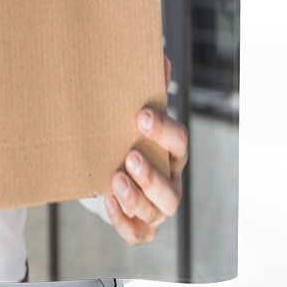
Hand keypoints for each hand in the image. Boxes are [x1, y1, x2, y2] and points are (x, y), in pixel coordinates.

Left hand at [104, 55, 188, 244]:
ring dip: (137, 197)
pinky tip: (107, 202)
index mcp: (172, 151)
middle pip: (172, 188)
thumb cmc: (132, 136)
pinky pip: (138, 233)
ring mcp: (158, 208)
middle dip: (152, 174)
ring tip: (114, 179)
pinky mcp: (142, 227)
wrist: (118, 170)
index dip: (163, 130)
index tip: (141, 115)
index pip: (179, 141)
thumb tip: (158, 53)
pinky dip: (124, 221)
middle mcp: (171, 181)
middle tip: (130, 156)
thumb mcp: (138, 114)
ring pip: (157, 212)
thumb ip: (150, 87)